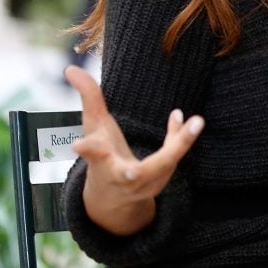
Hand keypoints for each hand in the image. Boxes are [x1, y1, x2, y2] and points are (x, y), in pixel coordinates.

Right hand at [64, 66, 204, 234]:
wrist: (114, 199)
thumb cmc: (102, 156)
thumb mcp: (94, 128)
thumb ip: (88, 98)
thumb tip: (70, 68)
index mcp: (100, 165)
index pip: (93, 156)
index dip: (88, 150)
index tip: (79, 145)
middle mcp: (121, 177)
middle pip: (131, 175)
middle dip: (138, 169)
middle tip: (135, 168)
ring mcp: (144, 183)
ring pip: (163, 166)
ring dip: (180, 144)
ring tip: (197, 120)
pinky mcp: (161, 180)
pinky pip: (174, 159)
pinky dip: (181, 138)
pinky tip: (181, 117)